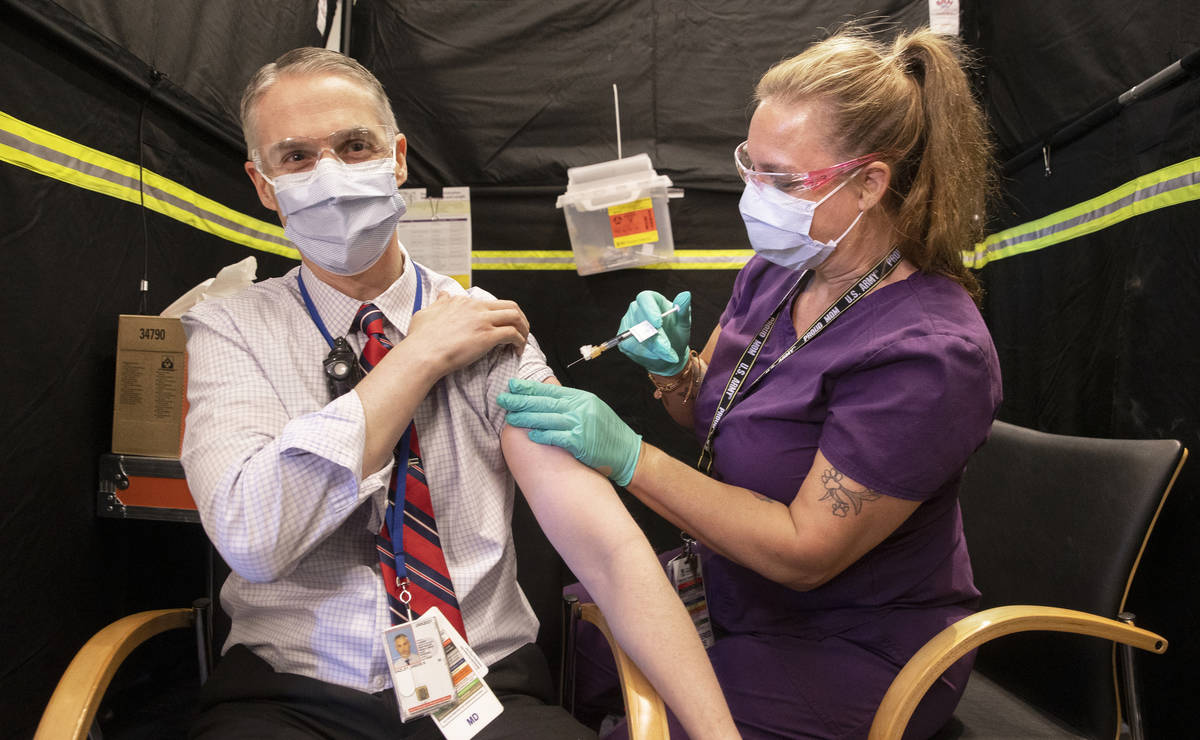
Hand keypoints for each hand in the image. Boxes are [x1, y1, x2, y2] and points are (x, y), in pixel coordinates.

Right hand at [403, 291, 528, 375]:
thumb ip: (438, 303)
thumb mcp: (426, 313)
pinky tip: (517, 350)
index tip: (501, 327)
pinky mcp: (487, 336)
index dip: (500, 315)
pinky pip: (513, 334)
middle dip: (520, 318)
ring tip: (522, 341)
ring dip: (523, 329)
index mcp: (463, 302)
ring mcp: (483, 321)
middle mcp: (475, 308)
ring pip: (515, 317)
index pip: (491, 303)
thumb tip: (443, 294)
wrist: (422, 354)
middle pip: (509, 305)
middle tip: (520, 331)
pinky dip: (519, 342)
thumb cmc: (421, 339)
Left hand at [497, 379, 641, 485]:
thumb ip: (571, 404)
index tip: (513, 385)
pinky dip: (543, 435)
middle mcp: (581, 407)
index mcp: (581, 398)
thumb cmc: (607, 433)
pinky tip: (531, 435)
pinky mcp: (581, 441)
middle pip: (546, 402)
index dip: (530, 387)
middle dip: (522, 400)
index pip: (551, 390)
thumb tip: (545, 400)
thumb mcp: (591, 410)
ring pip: (548, 418)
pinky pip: (557, 437)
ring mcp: (581, 424)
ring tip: (510, 417)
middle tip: (503, 398)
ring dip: (526, 418)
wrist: (626, 452)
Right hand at [617, 290, 691, 375]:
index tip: (658, 323)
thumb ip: (683, 310)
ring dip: (653, 348)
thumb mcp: (683, 323)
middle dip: (655, 337)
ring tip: (668, 354)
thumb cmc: (677, 334)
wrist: (670, 353)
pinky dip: (646, 354)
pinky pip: (631, 347)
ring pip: (635, 336)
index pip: (645, 298)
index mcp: (652, 300)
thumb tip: (686, 295)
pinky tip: (656, 355)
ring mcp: (627, 324)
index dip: (650, 309)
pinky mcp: (623, 340)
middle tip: (668, 350)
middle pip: (640, 320)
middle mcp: (636, 309)